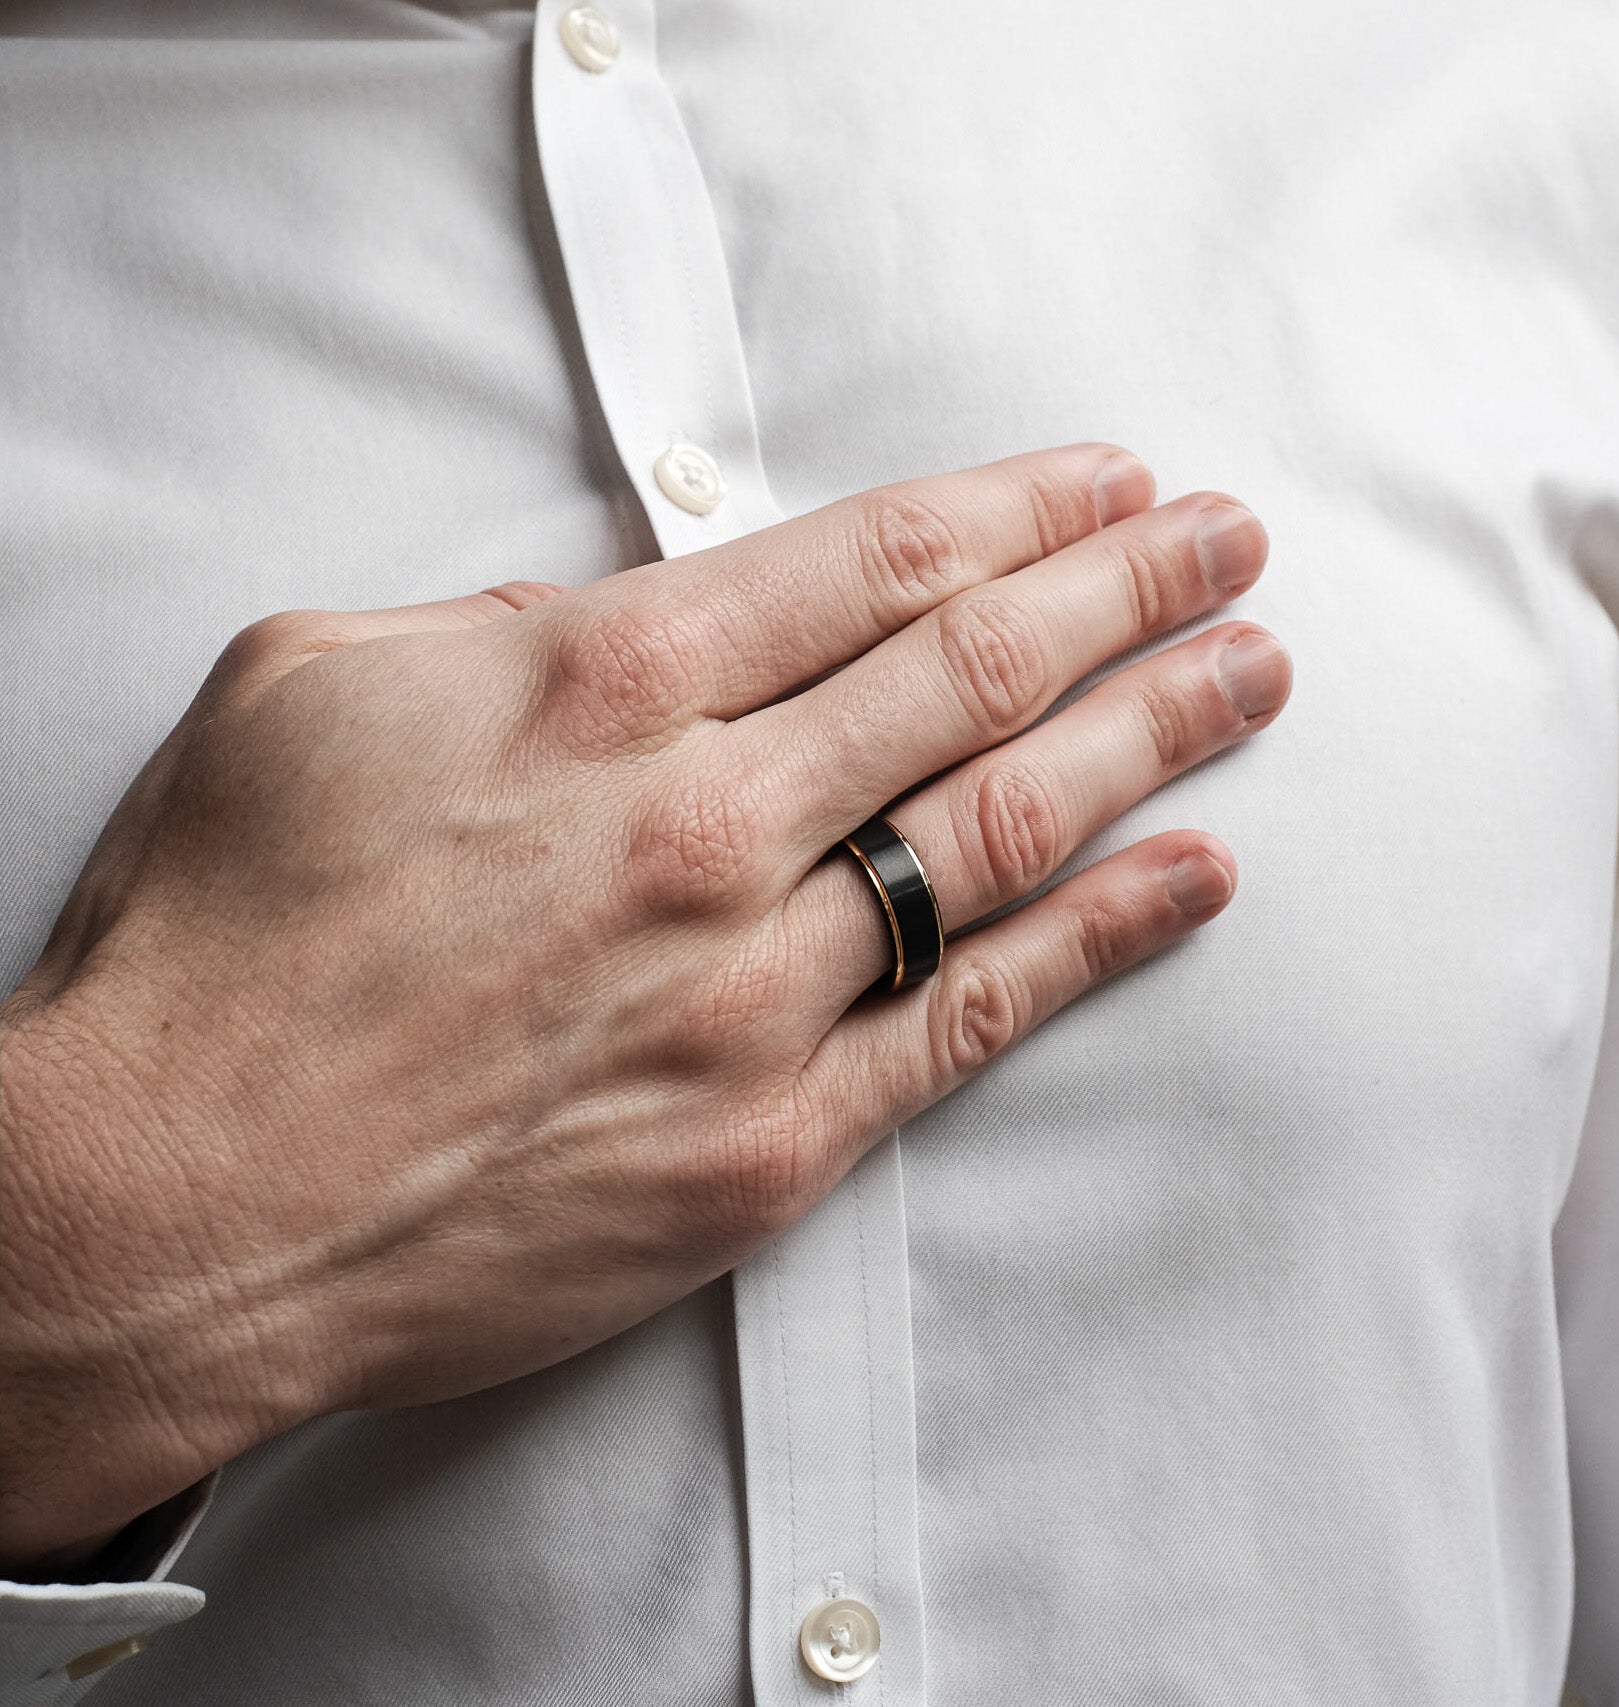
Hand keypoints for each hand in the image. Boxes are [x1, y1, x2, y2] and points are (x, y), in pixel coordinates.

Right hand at [0, 445, 1288, 1569]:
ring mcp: (756, 990)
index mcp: (600, 692)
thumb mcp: (315, 690)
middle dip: (1126, 591)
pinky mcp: (773, 1137)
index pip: (873, 561)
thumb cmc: (224, 948)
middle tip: (1228, 547)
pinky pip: (974, 1018)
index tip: (1108, 485)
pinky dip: (1101, 939)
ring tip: (1250, 675)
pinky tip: (1191, 880)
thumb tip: (614, 621)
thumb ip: (496, 630)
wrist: (176, 1202)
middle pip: (974, 670)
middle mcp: (707, 825)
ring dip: (1151, 735)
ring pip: (1007, 827)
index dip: (1016, 509)